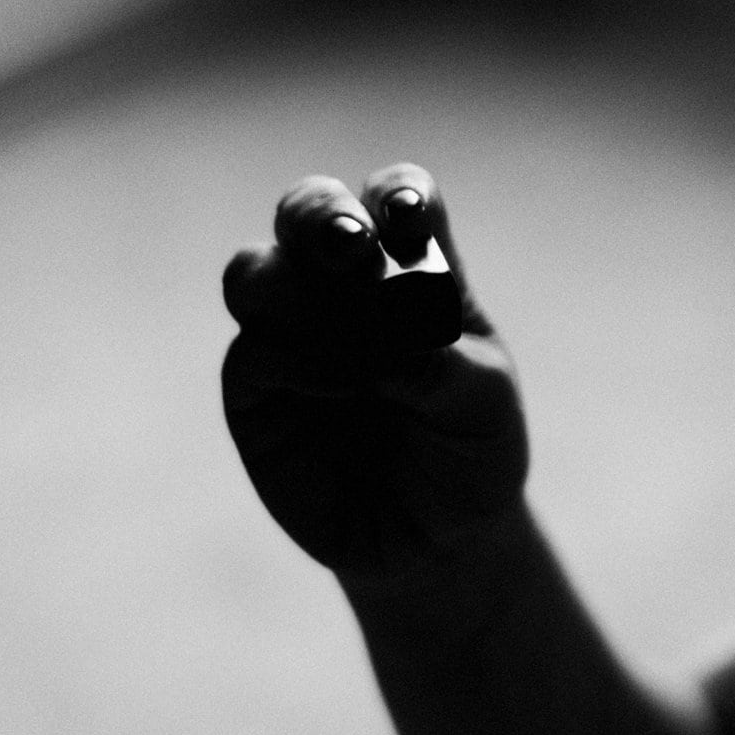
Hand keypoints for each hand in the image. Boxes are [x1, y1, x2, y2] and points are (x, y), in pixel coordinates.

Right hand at [221, 165, 528, 580]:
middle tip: (352, 247)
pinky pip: (253, 353)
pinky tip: (343, 384)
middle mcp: (342, 286)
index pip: (397, 197)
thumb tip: (374, 346)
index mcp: (414, 265)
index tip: (409, 221)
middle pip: (309, 209)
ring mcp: (291, 332)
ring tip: (347, 329)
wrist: (438, 539)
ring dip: (292, 285)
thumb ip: (438, 363)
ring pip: (255, 271)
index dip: (397, 195)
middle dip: (321, 216)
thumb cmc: (469, 451)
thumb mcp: (482, 405)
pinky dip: (296, 361)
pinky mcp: (255, 391)